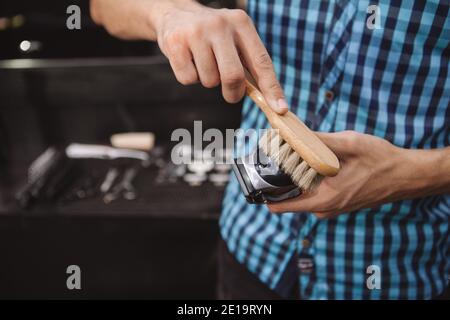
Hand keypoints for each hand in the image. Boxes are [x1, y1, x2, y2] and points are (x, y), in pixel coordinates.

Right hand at [90, 0, 287, 112]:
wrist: (175, 13)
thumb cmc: (213, 35)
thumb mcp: (235, 39)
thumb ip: (251, 64)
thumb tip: (272, 100)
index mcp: (241, 23)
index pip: (261, 61)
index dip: (271, 88)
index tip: (279, 109)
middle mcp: (220, 24)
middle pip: (233, 76)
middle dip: (233, 93)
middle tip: (231, 95)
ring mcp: (196, 32)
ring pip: (209, 81)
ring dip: (208, 81)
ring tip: (203, 62)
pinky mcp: (175, 43)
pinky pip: (188, 79)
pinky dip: (190, 78)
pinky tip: (188, 60)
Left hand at [268, 131, 448, 218]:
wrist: (405, 174)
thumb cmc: (380, 160)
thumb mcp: (348, 144)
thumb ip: (318, 140)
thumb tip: (291, 132)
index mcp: (322, 201)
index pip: (279, 206)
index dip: (264, 190)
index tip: (257, 172)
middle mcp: (323, 209)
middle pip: (287, 195)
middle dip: (278, 175)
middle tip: (276, 151)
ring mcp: (329, 206)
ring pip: (299, 191)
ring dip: (294, 173)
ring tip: (295, 151)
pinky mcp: (334, 201)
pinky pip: (312, 190)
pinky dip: (307, 175)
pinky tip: (313, 158)